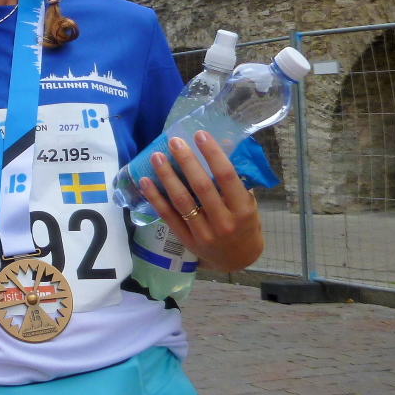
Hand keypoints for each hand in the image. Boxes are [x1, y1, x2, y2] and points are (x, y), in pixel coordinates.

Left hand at [139, 131, 263, 271]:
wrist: (238, 260)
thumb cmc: (245, 225)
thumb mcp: (249, 203)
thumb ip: (236, 180)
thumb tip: (221, 144)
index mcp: (243, 210)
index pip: (227, 177)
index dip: (212, 154)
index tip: (200, 135)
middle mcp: (223, 222)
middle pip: (201, 187)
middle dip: (186, 161)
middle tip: (174, 141)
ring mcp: (203, 233)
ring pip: (181, 201)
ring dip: (167, 176)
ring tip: (156, 157)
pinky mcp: (186, 239)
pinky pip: (167, 216)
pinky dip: (155, 197)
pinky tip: (145, 181)